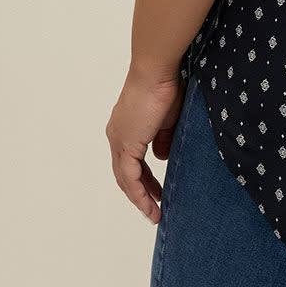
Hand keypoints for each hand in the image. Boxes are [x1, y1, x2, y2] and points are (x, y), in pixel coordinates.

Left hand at [106, 64, 185, 223]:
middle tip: (156, 206)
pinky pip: (130, 178)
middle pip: (126, 173)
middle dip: (142, 192)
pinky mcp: (126, 145)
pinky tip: (150, 205)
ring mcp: (119, 141)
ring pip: (126, 179)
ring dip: (141, 198)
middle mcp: (117, 135)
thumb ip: (163, 139)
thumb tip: (162, 158)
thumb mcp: (167, 118)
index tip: (158, 189)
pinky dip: (139, 194)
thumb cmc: (165, 85)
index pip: (132, 159)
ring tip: (155, 214)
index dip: (144, 177)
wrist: (156, 72)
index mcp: (126, 126)